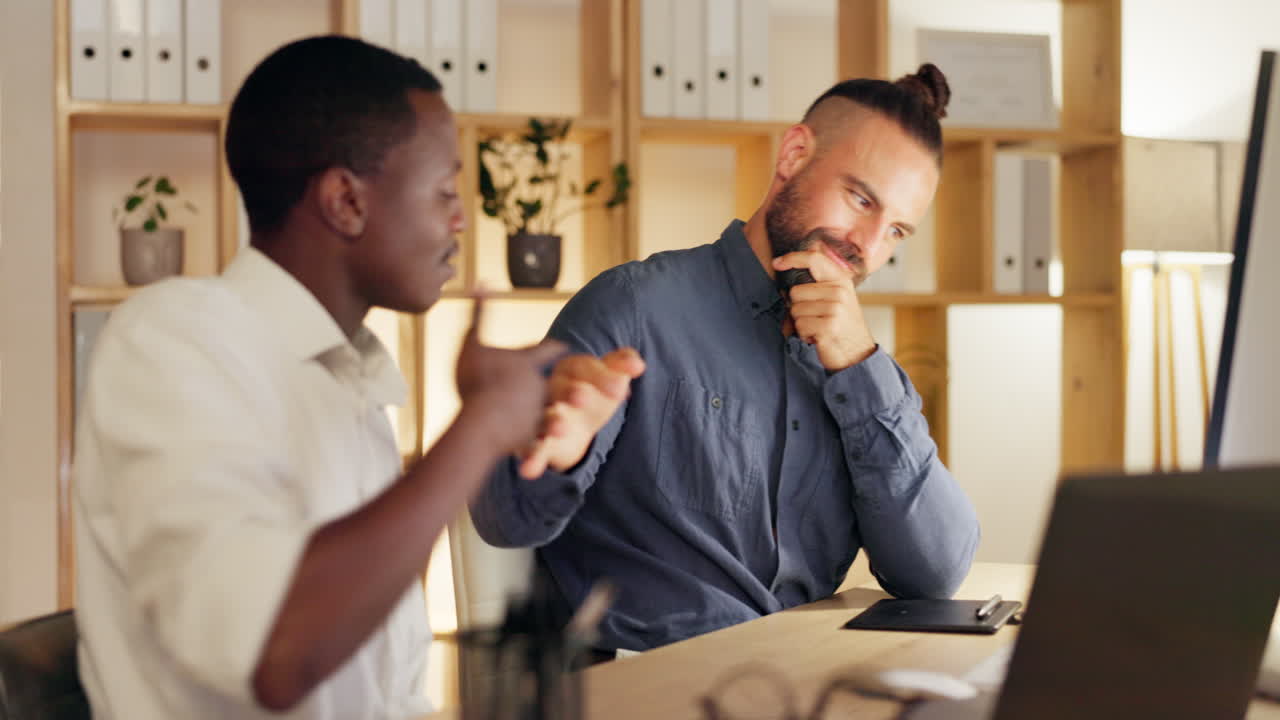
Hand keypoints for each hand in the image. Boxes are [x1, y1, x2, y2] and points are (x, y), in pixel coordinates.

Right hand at [455, 295, 566, 455]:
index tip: (563, 346)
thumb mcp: (473, 341)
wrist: (483, 422)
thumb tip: (482, 281)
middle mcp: (538, 385)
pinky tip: (540, 444)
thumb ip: (479, 312)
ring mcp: (537, 411)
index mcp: (527, 362)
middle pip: (556, 382)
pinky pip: (538, 437)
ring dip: (556, 415)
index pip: (547, 349)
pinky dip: (540, 441)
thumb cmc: (476, 380)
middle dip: (566, 384)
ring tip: (560, 420)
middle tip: (576, 388)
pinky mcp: (533, 435)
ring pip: (551, 411)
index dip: (554, 347)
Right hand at [516, 347, 645, 478]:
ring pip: (543, 417)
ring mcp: (541, 415)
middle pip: (558, 388)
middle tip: (582, 398)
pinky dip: (531, 457)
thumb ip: (623, 364)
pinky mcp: (535, 441)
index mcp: (570, 368)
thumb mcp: (610, 376)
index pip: (582, 366)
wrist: (574, 422)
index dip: (601, 376)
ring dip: (550, 422)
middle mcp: (551, 388)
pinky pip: (532, 448)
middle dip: (569, 392)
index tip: (620, 390)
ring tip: (561, 429)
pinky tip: (530, 470)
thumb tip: (638, 364)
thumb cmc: (593, 391)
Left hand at [772, 247, 876, 370]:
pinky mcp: (829, 326)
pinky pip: (799, 325)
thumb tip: (785, 281)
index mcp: (841, 281)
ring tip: (818, 328)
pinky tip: (817, 337)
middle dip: (797, 307)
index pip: (814, 259)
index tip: (777, 263)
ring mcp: (835, 308)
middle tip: (815, 318)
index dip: (792, 258)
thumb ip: (817, 286)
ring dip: (801, 323)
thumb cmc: (842, 326)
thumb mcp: (836, 299)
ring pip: (795, 310)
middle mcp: (839, 291)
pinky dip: (803, 334)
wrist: (858, 355)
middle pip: (795, 291)